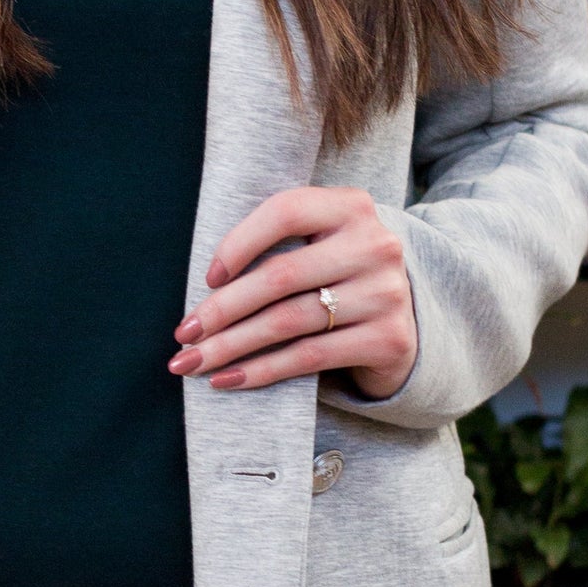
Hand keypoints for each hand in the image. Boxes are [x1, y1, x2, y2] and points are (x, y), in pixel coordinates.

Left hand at [169, 188, 416, 400]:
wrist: (404, 320)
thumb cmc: (337, 277)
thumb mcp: (319, 243)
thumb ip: (278, 245)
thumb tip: (207, 287)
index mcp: (351, 206)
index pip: (285, 212)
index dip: (239, 243)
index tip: (208, 278)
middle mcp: (375, 244)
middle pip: (280, 277)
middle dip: (222, 309)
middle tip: (183, 334)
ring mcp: (386, 293)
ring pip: (288, 322)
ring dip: (231, 346)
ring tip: (193, 362)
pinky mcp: (388, 338)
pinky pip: (309, 357)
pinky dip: (261, 371)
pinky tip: (229, 379)